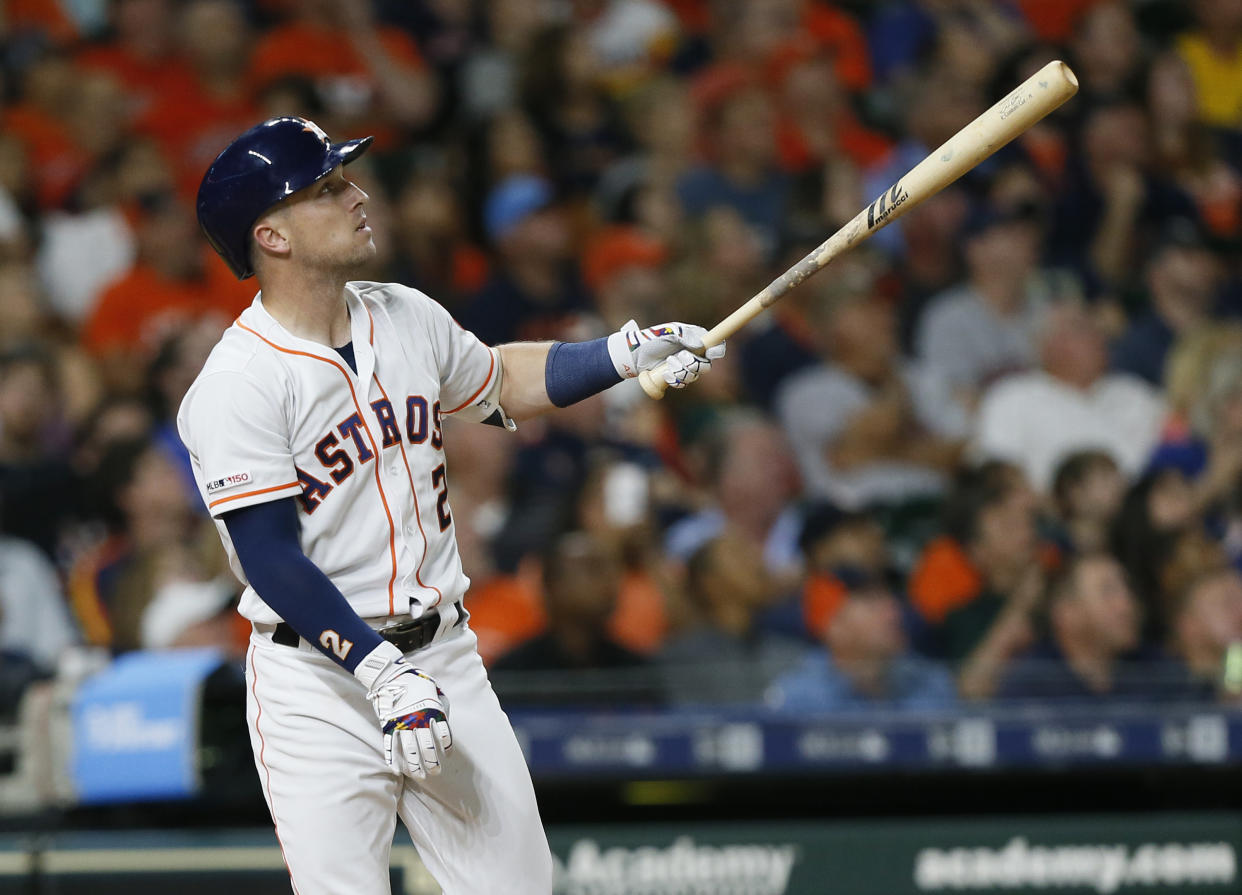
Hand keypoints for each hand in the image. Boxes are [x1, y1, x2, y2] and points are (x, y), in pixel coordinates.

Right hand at [354, 641, 451, 778]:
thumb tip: (446, 719)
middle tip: (435, 772)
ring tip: (420, 776)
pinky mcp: (388, 725)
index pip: (444, 734)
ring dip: (415, 766)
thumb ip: (442, 705)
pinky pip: (390, 746)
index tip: (447, 755)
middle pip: (427, 747)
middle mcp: (418, 720)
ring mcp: (402, 724)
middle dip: (432, 763)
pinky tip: (397, 771)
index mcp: (432, 711)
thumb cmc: (416, 681)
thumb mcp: (435, 689)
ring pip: (410, 751)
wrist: (391, 675)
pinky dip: (393, 759)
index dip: (447, 747)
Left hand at [606, 319, 724, 388]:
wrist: (635, 355)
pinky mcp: (677, 377)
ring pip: (694, 377)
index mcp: (696, 339)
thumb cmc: (652, 339)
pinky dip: (674, 380)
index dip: (717, 350)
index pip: (716, 345)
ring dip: (680, 371)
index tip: (710, 353)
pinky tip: (664, 374)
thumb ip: (685, 336)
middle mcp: (694, 353)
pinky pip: (683, 384)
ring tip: (668, 363)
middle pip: (706, 366)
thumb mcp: (668, 333)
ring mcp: (686, 366)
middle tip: (679, 357)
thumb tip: (700, 344)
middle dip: (693, 364)